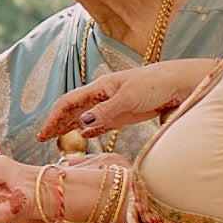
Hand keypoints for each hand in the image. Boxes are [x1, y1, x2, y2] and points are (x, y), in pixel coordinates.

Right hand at [50, 55, 211, 143]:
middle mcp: (103, 96)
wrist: (181, 84)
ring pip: (84, 117)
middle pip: (73, 110)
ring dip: (69, 127)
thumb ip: (105, 111)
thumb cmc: (155, 84)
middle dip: (56, 123)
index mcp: (100, 87)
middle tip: (41, 139)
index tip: (44, 133)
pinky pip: (102, 123)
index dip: (54, 117)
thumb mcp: (129, 98)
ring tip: (55, 139)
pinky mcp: (125, 114)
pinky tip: (84, 136)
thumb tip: (81, 123)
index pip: (69, 102)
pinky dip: (90, 130)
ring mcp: (113, 105)